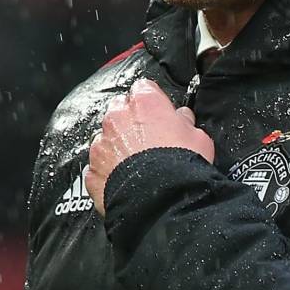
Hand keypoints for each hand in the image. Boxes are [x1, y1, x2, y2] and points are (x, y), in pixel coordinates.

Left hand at [86, 78, 214, 215]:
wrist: (163, 201)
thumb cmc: (182, 165)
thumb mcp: (198, 137)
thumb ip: (185, 122)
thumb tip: (182, 118)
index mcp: (144, 102)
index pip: (143, 88)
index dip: (153, 102)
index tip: (159, 113)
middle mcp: (117, 118)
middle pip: (120, 110)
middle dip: (131, 121)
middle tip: (148, 140)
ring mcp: (101, 144)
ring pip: (106, 138)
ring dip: (117, 146)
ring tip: (136, 165)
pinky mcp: (92, 170)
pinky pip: (98, 166)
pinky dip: (107, 171)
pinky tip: (124, 181)